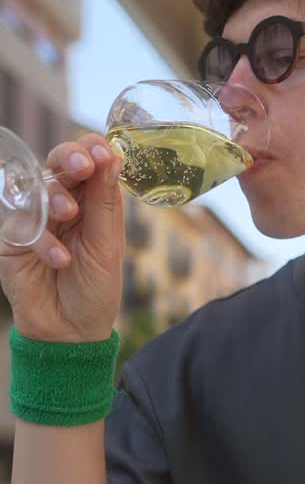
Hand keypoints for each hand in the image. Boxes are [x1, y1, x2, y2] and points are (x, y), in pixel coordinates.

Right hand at [0, 133, 124, 342]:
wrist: (71, 333)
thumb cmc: (94, 290)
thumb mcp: (108, 246)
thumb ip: (105, 203)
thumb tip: (114, 157)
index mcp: (90, 202)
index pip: (88, 163)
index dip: (92, 150)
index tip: (102, 150)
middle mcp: (61, 204)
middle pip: (58, 164)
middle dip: (70, 159)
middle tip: (83, 165)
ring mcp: (34, 219)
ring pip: (36, 188)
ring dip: (55, 196)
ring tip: (69, 215)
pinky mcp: (12, 240)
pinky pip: (22, 225)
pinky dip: (42, 240)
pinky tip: (60, 260)